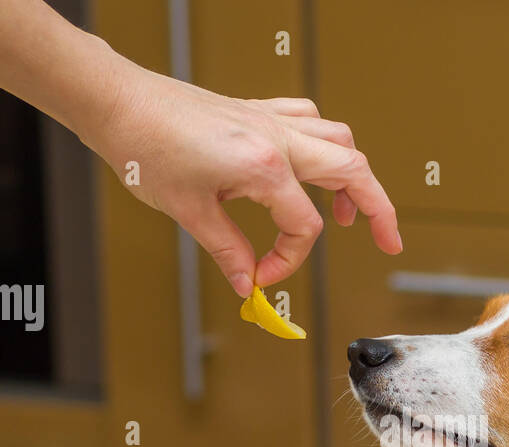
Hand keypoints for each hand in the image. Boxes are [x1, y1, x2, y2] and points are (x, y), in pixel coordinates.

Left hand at [83, 62, 401, 296]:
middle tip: (389, 241)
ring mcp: (270, 120)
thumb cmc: (147, 148)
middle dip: (379, 210)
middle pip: (353, 172)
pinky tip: (313, 166)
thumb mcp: (191, 212)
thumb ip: (229, 250)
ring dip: (356, 175)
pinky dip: (323, 143)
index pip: (304, 226)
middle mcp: (277, 138)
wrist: (119, 103)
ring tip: (351, 212)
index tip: (262, 277)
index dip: (288, 261)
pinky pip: (309, 121)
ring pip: (339, 140)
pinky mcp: (256, 112)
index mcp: (265, 166)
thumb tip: (249, 281)